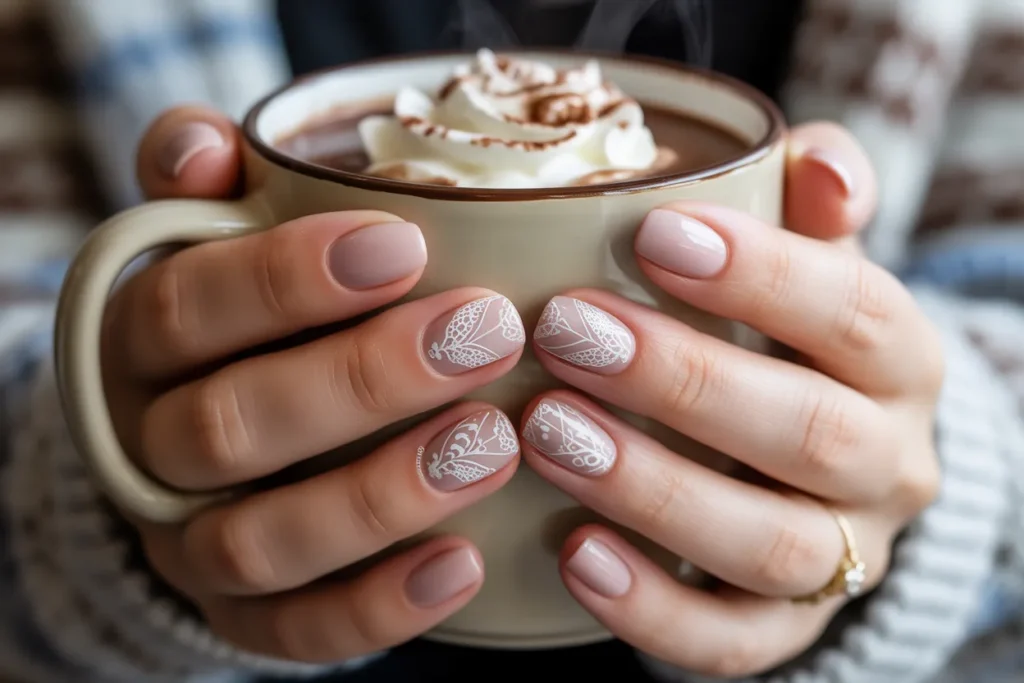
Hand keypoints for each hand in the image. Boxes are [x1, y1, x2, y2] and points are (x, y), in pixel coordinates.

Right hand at [104, 108, 526, 661]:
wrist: (212, 445)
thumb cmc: (244, 322)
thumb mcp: (216, 242)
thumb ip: (206, 189)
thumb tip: (205, 144)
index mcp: (142, 340)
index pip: (189, 305)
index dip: (287, 277)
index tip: (406, 244)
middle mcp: (151, 445)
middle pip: (228, 425)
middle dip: (363, 379)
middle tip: (488, 331)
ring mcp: (191, 542)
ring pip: (259, 540)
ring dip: (379, 494)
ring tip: (495, 441)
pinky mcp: (243, 616)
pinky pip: (296, 632)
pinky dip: (379, 605)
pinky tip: (467, 562)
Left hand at [520, 123, 942, 677]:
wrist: (820, 458)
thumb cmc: (790, 338)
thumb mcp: (812, 258)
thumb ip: (813, 202)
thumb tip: (815, 161)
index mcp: (899, 362)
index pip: (855, 312)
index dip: (763, 276)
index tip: (652, 236)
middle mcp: (889, 465)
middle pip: (810, 432)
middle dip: (683, 381)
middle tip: (566, 330)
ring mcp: (843, 557)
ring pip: (770, 544)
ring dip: (655, 490)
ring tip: (548, 432)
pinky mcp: (785, 627)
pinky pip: (731, 643)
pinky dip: (654, 608)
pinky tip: (573, 556)